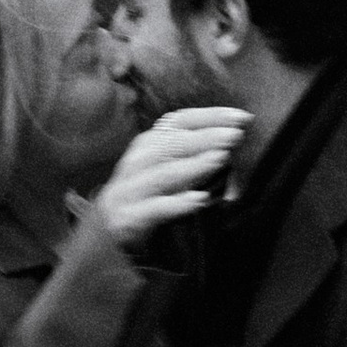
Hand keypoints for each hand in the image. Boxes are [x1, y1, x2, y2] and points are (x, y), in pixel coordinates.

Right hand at [93, 107, 248, 245]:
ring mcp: (131, 189)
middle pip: (172, 144)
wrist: (105, 230)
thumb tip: (233, 142)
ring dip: (194, 165)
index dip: (210, 116)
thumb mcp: (166, 167)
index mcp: (150, 143)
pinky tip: (200, 200)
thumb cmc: (146, 193)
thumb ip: (192, 153)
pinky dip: (177, 203)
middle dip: (206, 138)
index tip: (240, 117)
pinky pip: (155, 208)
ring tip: (221, 158)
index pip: (180, 122)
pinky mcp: (129, 217)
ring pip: (163, 174)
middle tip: (237, 135)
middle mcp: (139, 161)